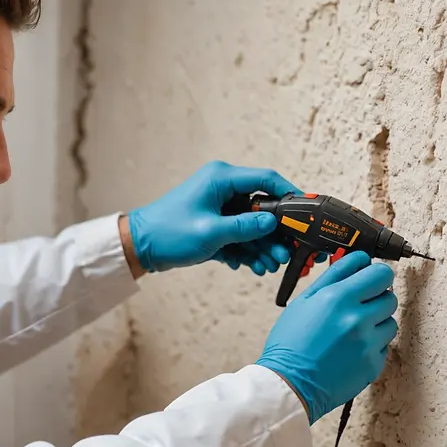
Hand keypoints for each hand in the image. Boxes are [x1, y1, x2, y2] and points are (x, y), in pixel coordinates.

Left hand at [127, 161, 315, 273]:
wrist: (140, 247)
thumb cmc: (169, 233)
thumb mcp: (211, 232)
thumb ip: (245, 228)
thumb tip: (272, 224)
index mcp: (221, 179)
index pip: (266, 179)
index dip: (289, 193)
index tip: (306, 211)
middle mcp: (222, 188)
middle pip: (262, 206)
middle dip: (275, 233)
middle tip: (286, 252)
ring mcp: (218, 207)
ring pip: (251, 225)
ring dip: (261, 246)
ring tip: (269, 265)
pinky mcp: (214, 224)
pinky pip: (238, 235)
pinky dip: (245, 250)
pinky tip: (252, 266)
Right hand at [256, 251, 397, 423]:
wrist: (290, 383)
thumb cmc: (291, 342)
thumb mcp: (304, 300)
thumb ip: (335, 275)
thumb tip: (359, 258)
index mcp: (338, 298)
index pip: (381, 273)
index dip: (375, 274)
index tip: (368, 279)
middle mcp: (357, 319)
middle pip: (390, 296)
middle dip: (376, 298)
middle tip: (358, 306)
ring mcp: (368, 343)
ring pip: (390, 321)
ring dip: (376, 321)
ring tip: (351, 330)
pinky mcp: (374, 363)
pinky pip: (384, 344)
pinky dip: (372, 343)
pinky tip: (351, 348)